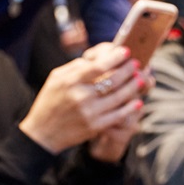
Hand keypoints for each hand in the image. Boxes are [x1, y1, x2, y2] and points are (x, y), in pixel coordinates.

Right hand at [19, 43, 147, 154]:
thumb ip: (75, 67)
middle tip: (136, 63)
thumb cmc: (50, 101)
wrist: (43, 133)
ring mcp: (89, 113)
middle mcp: (80, 97)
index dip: (115, 57)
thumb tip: (97, 58)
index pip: (97, 66)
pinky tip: (137, 100)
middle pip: (112, 80)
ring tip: (140, 78)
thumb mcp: (56, 78)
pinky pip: (119, 115)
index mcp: (70, 82)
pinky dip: (131, 107)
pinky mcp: (95, 126)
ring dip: (134, 86)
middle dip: (128, 69)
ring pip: (120, 97)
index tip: (126, 51)